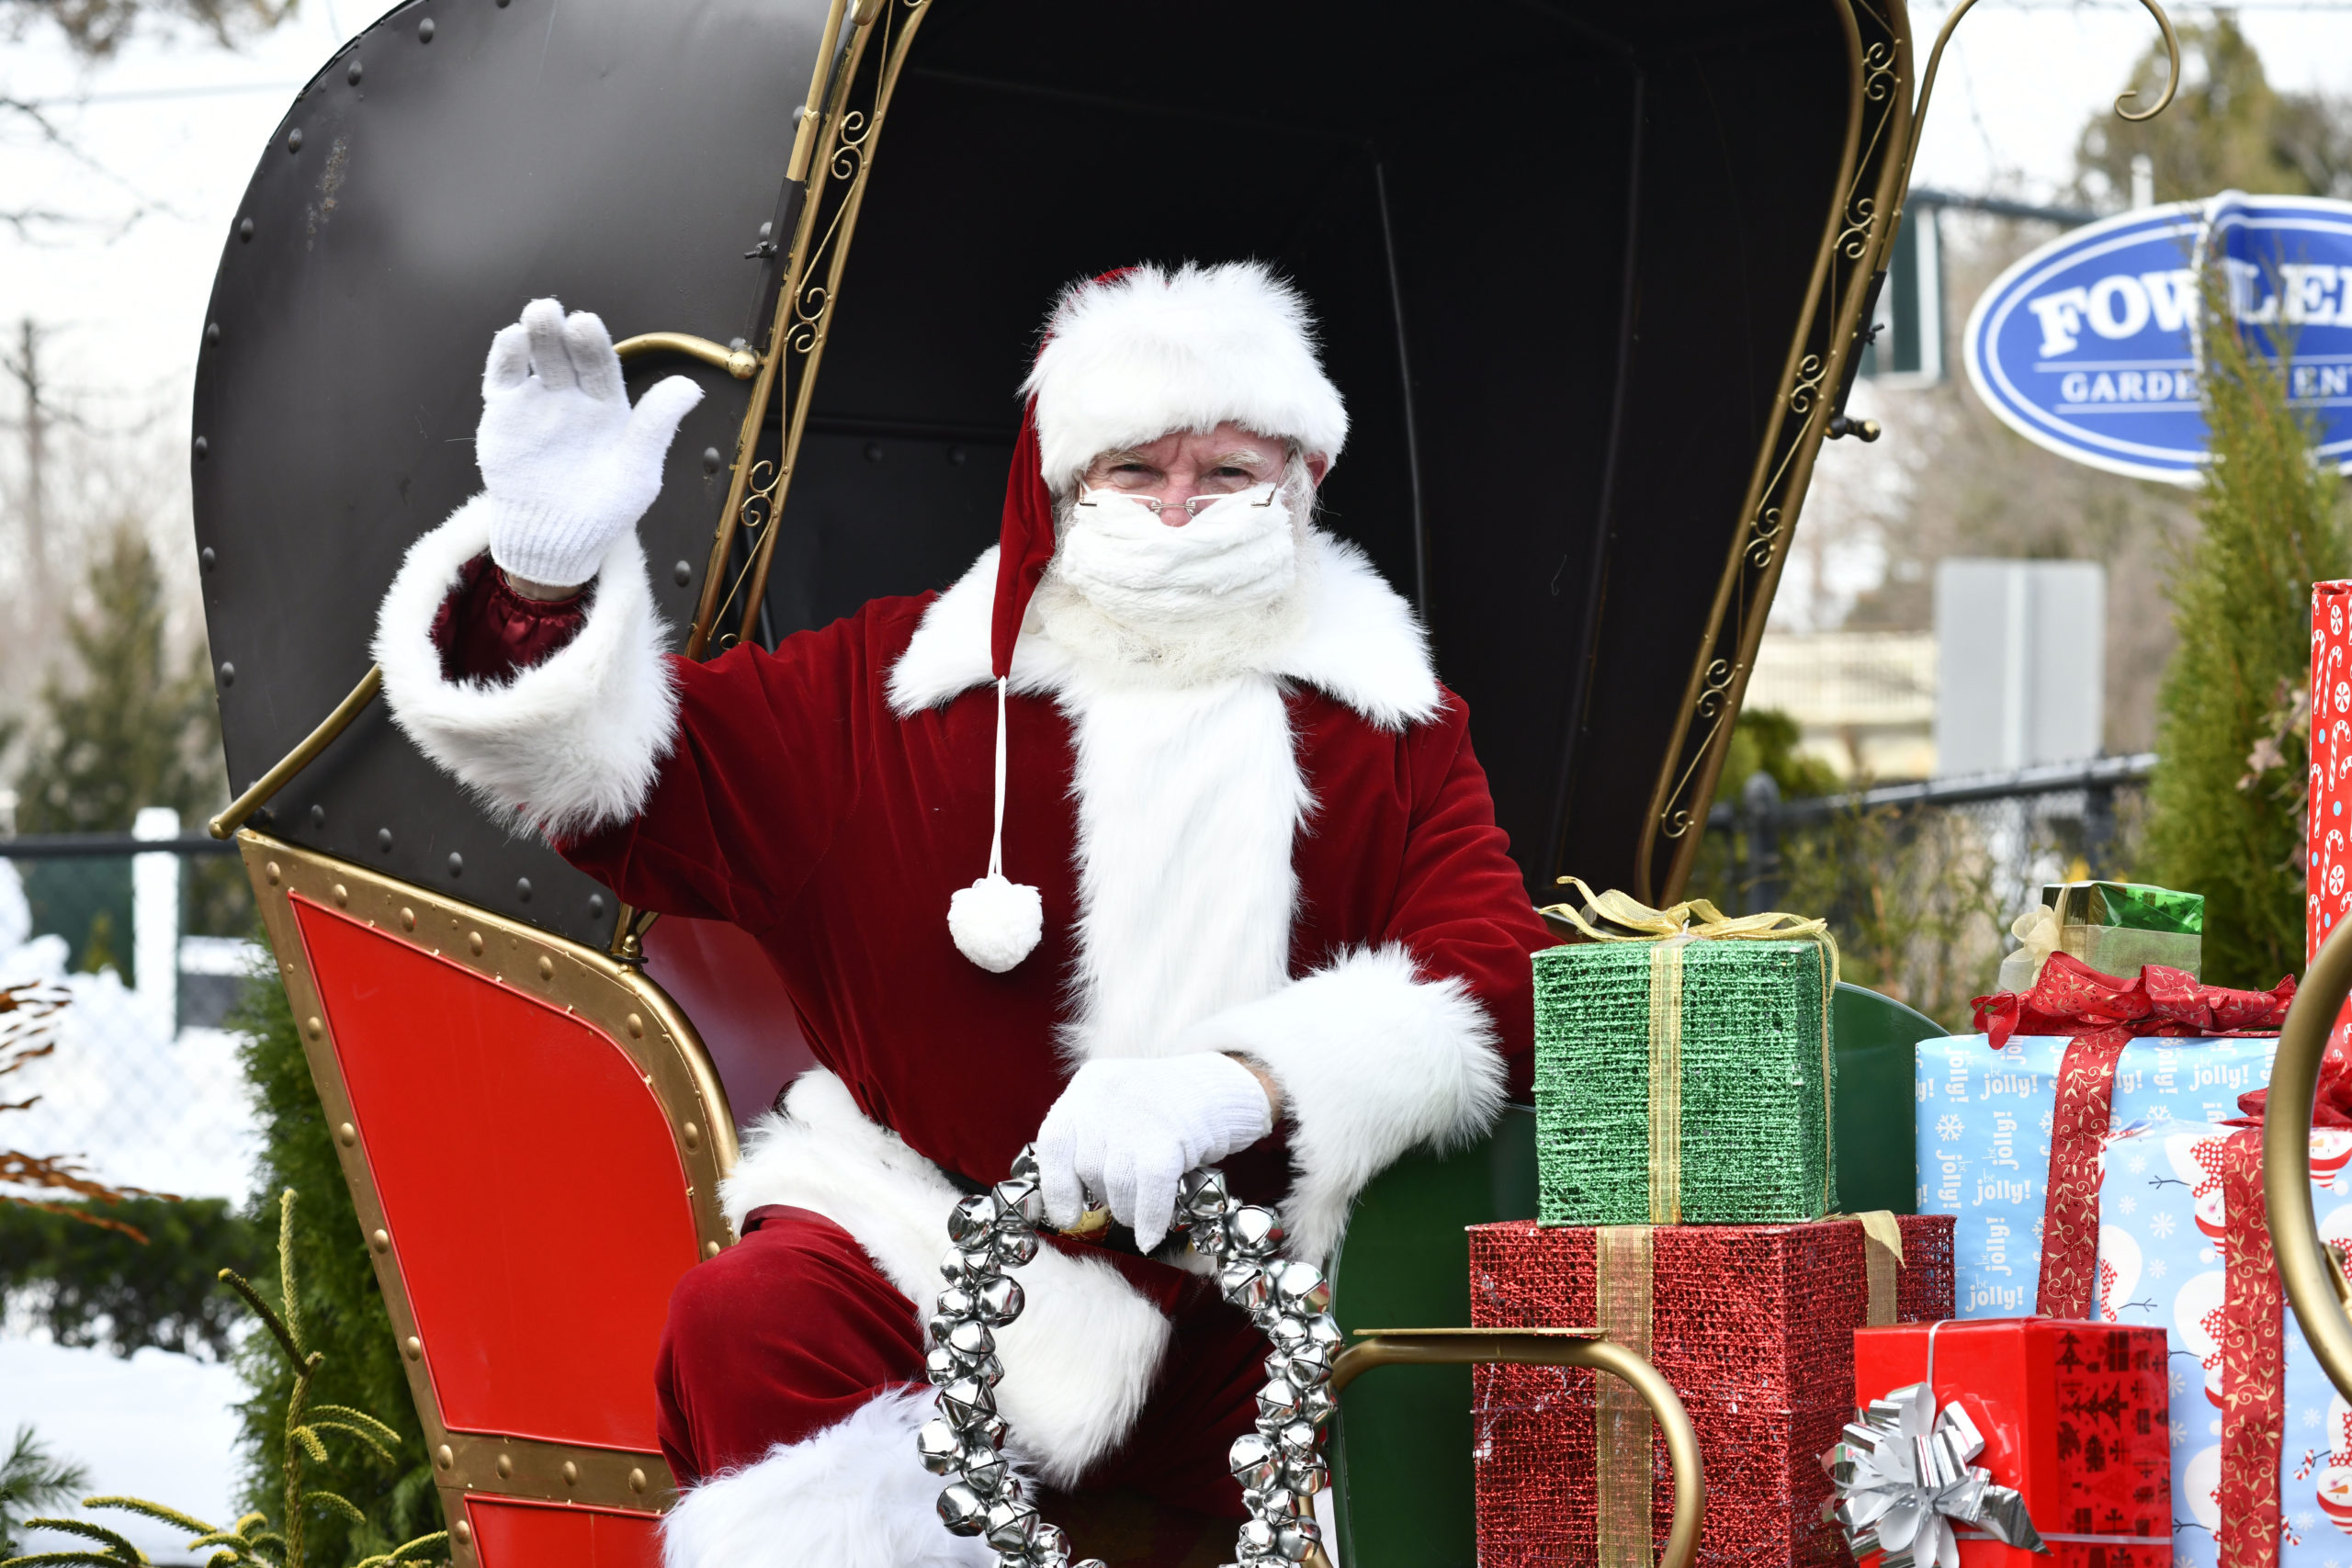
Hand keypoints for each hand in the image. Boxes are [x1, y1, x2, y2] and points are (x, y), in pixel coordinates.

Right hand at [475, 297, 703, 589]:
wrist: (554, 539)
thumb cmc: (604, 509)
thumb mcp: (636, 472)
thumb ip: (656, 428)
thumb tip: (691, 386)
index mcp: (608, 404)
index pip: (601, 366)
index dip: (594, 345)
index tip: (586, 324)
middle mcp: (573, 394)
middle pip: (567, 355)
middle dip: (560, 332)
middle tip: (554, 311)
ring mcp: (537, 400)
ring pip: (535, 358)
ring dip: (535, 334)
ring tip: (536, 314)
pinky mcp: (504, 412)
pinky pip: (503, 379)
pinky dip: (505, 358)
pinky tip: (511, 339)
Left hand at [1034, 1054, 1276, 1251]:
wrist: (1229, 1087)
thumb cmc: (1173, 1109)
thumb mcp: (1123, 1107)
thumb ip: (1095, 1139)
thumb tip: (1071, 1199)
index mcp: (1090, 1084)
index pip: (1053, 1140)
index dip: (1057, 1185)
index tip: (1068, 1214)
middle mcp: (1106, 1094)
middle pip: (1087, 1167)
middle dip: (1105, 1195)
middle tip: (1129, 1197)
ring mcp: (1137, 1115)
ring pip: (1116, 1185)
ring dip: (1129, 1210)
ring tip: (1145, 1208)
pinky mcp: (1168, 1138)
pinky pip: (1149, 1191)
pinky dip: (1149, 1219)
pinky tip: (1151, 1235)